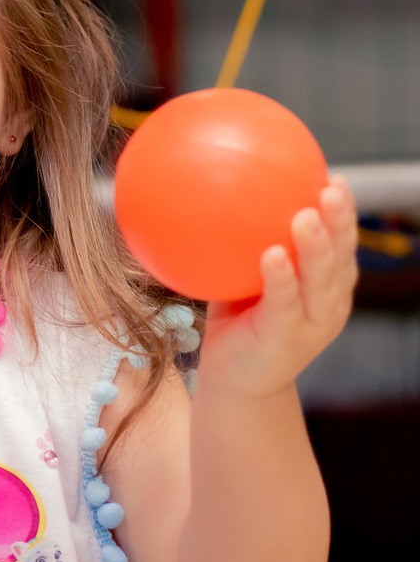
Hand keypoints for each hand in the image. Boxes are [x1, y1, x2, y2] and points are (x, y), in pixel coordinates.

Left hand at [196, 176, 356, 398]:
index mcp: (325, 287)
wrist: (236, 382)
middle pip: (342, 256)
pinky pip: (284, 303)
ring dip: (315, 247)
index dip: (344, 213)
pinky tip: (271, 255)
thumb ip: (243, 245)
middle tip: (332, 188)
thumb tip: (216, 194)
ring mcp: (311, 323)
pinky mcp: (285, 338)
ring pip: (321, 280)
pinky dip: (281, 278)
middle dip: (341, 221)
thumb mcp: (244, 279)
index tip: (335, 179)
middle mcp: (327, 303)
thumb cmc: (239, 322)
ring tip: (306, 216)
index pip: (341, 245)